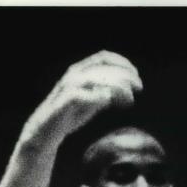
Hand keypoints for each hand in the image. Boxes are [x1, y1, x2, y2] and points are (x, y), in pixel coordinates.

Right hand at [20, 51, 141, 145]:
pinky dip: (95, 96)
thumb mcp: (94, 100)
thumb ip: (107, 92)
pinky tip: (108, 101)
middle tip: (139, 87)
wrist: (46, 129)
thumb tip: (127, 90)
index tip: (136, 74)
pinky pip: (79, 95)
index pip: (103, 57)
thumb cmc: (71, 113)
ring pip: (92, 78)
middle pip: (102, 67)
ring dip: (114, 85)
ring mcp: (67, 88)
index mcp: (81, 71)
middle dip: (124, 75)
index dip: (122, 62)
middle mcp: (74, 76)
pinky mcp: (61, 103)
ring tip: (129, 97)